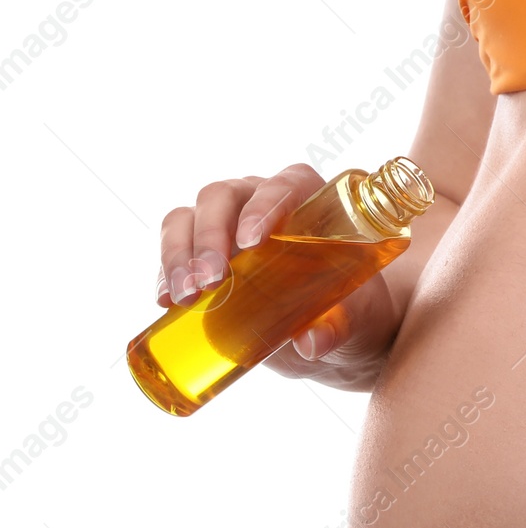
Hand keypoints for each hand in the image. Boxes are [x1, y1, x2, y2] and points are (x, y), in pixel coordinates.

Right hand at [157, 163, 401, 386]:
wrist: (334, 331)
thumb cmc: (354, 309)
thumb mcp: (357, 317)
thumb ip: (341, 325)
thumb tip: (313, 341)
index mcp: (310, 200)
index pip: (282, 186)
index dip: (263, 206)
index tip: (251, 243)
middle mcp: (262, 201)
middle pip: (221, 196)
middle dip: (209, 236)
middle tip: (210, 282)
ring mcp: (227, 224)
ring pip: (186, 218)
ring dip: (178, 254)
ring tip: (184, 297)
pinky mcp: (204, 255)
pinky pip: (174, 249)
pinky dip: (166, 272)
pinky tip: (166, 301)